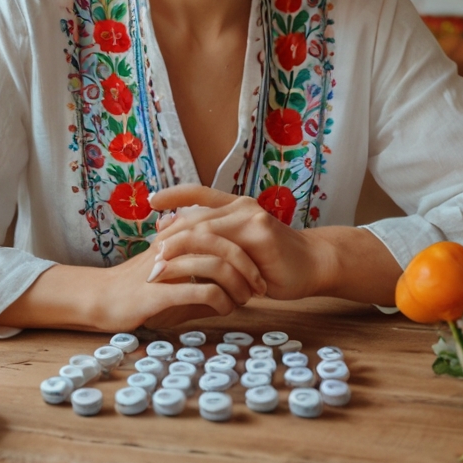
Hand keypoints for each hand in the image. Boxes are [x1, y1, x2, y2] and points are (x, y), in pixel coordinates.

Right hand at [0, 206, 267, 331]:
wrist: (101, 300)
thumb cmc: (139, 292)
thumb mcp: (174, 281)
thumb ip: (202, 280)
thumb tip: (234, 293)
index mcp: (179, 236)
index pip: (222, 231)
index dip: (246, 249)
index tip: (259, 270)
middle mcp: (174, 245)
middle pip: (225, 242)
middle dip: (249, 265)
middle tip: (260, 285)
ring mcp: (167, 266)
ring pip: (216, 264)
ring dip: (238, 284)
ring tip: (246, 299)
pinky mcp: (159, 291)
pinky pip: (200, 291)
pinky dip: (220, 300)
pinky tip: (225, 309)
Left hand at [150, 184, 332, 301]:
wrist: (314, 264)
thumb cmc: (275, 261)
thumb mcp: (242, 248)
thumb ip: (216, 240)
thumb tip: (174, 233)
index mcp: (237, 205)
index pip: (200, 193)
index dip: (175, 195)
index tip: (151, 201)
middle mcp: (242, 206)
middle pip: (195, 216)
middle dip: (169, 236)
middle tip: (149, 254)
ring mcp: (251, 218)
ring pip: (204, 229)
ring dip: (178, 248)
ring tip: (159, 265)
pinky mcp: (260, 234)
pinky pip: (223, 246)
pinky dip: (201, 258)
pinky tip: (190, 270)